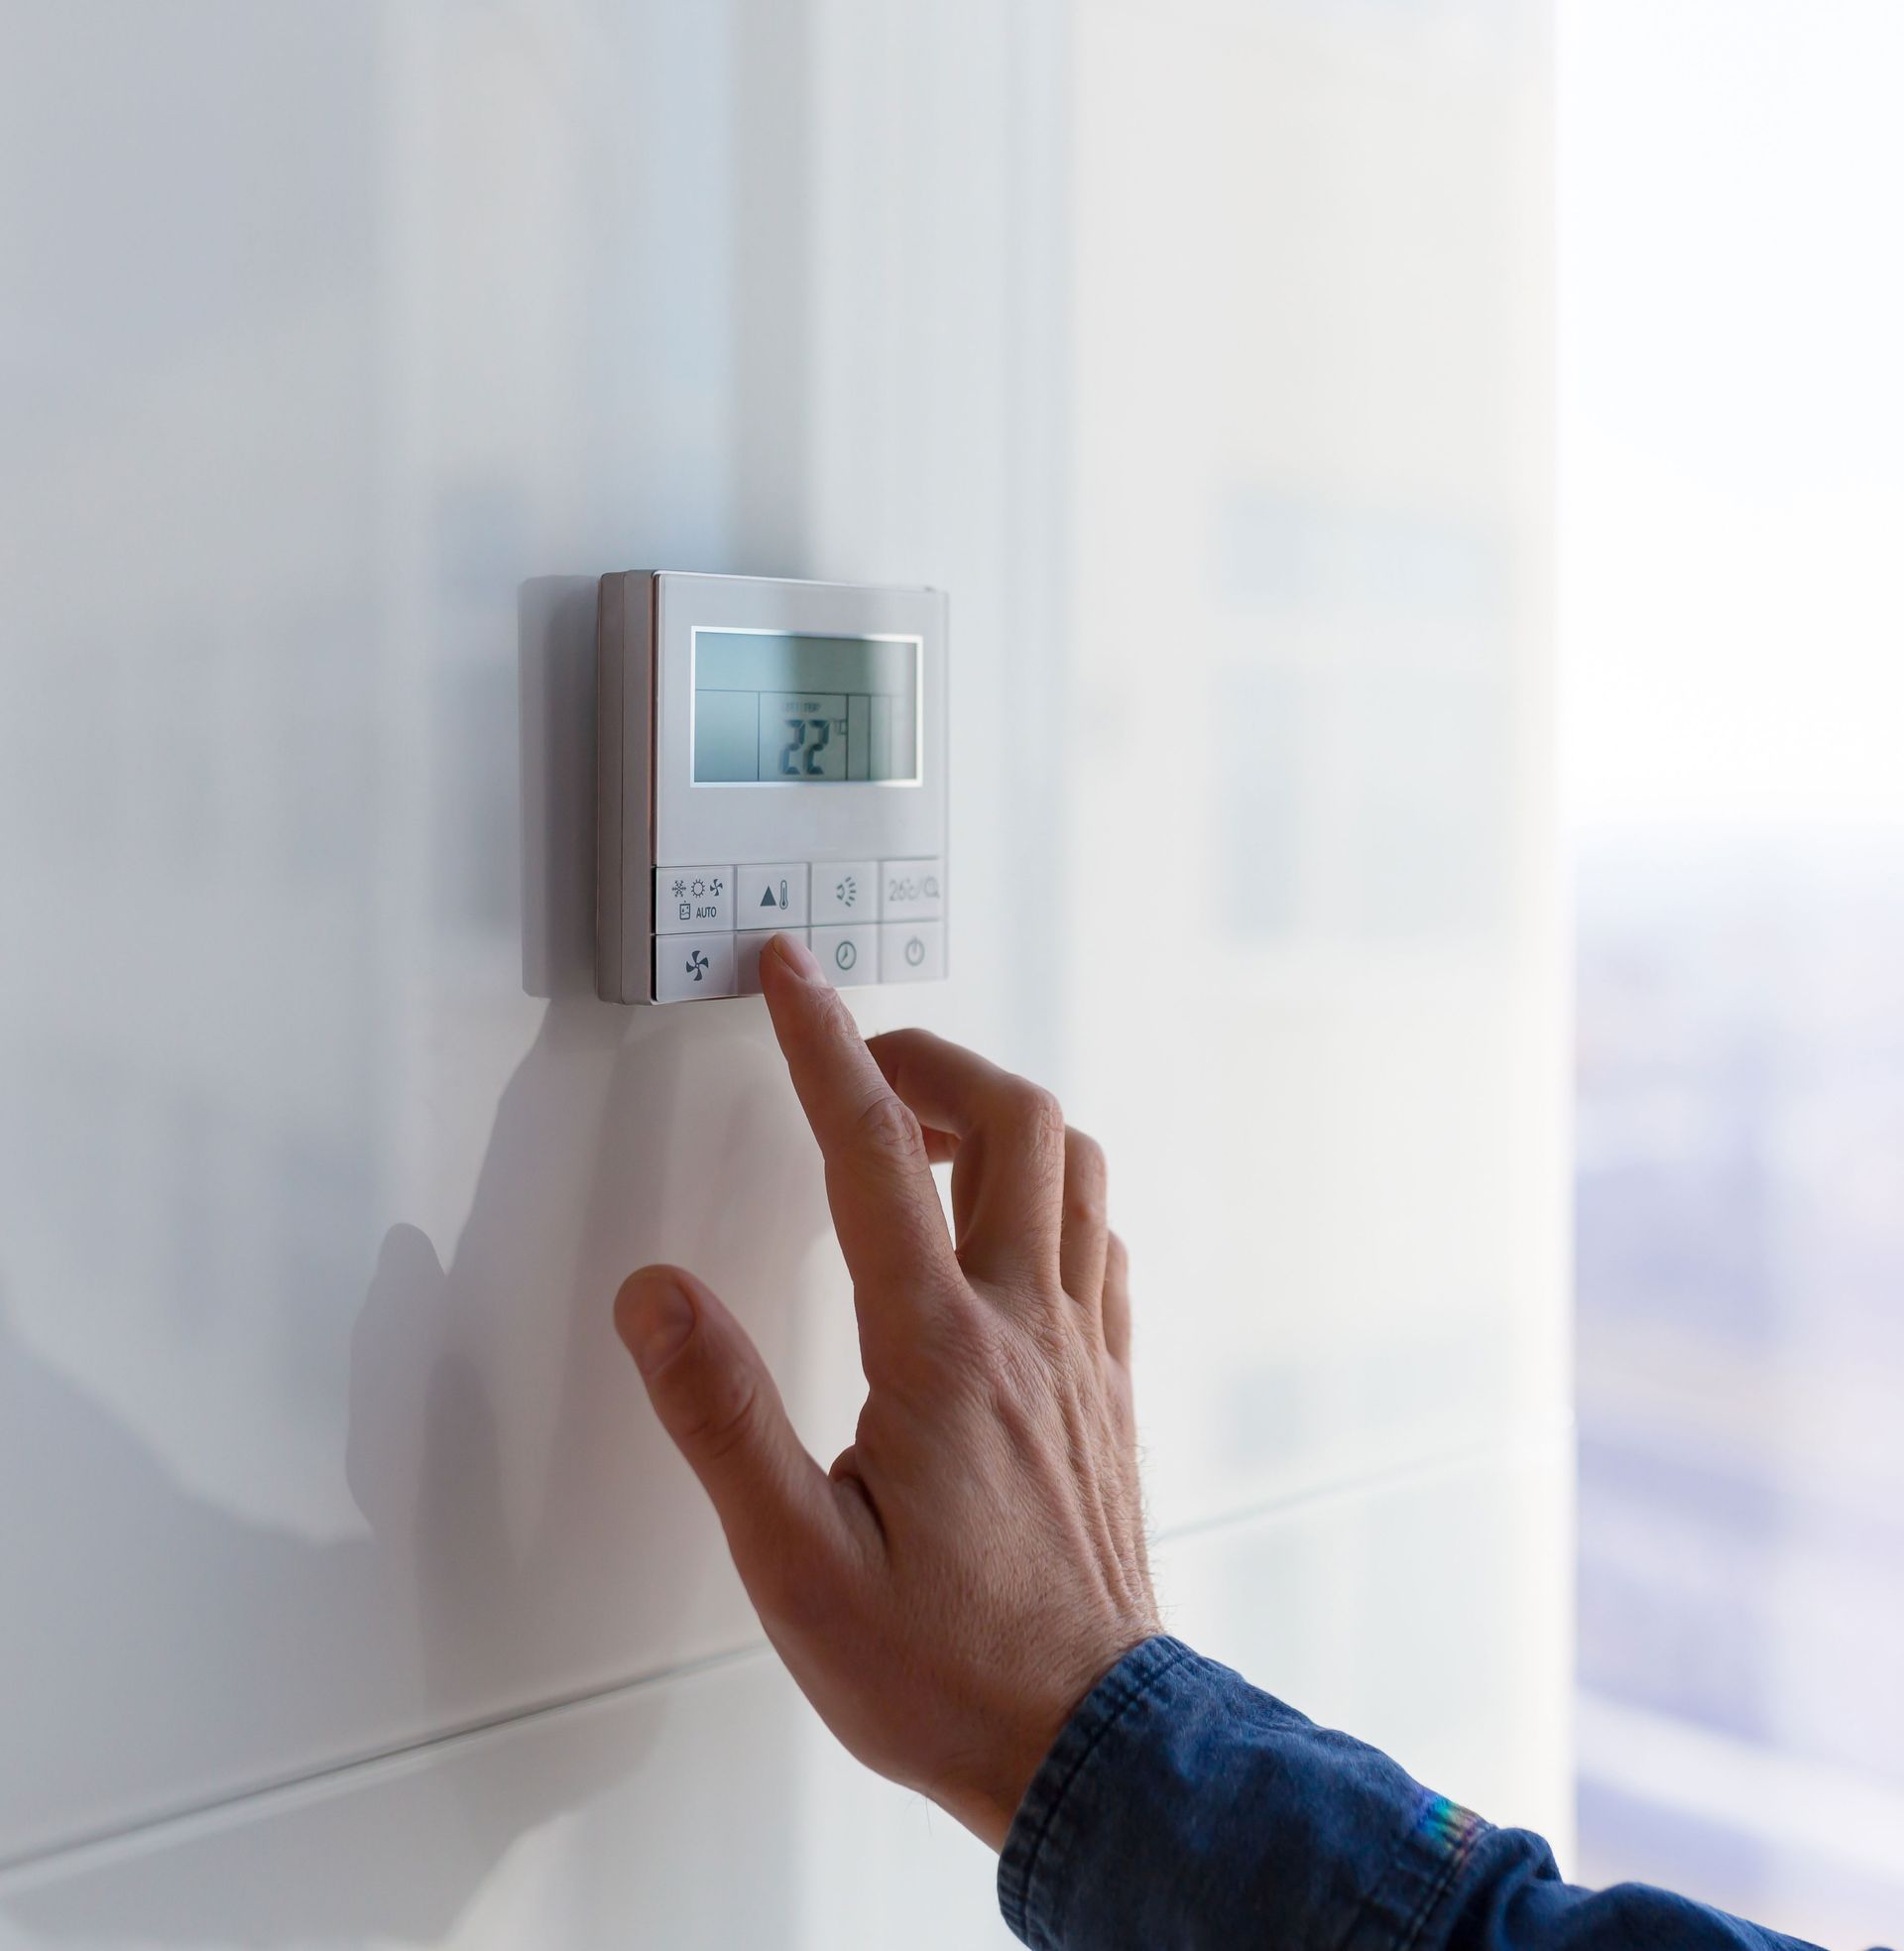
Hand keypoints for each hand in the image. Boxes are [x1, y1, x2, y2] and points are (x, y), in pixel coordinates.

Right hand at [613, 933, 1157, 1847]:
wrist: (1086, 1744)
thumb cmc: (947, 1671)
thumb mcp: (794, 1565)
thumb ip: (723, 1415)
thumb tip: (659, 1295)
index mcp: (939, 1350)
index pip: (871, 1152)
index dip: (820, 1044)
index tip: (789, 974)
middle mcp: (1025, 1326)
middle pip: (1011, 1119)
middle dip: (929, 1054)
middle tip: (857, 1055)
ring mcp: (1080, 1350)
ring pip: (1073, 1166)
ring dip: (999, 1113)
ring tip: (923, 1124)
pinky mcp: (1106, 1386)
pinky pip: (1096, 1240)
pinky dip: (1049, 1190)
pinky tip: (1003, 1225)